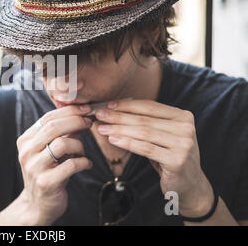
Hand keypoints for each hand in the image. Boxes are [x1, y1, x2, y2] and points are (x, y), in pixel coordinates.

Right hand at [16, 104, 93, 224]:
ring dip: (79, 145)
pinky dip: (84, 162)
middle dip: (76, 121)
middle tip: (89, 123)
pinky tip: (86, 164)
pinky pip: (71, 165)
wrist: (37, 205)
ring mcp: (35, 168)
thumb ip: (61, 133)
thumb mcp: (49, 150)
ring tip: (82, 152)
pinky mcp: (47, 183)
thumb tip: (80, 113)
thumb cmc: (47, 172)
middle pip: (54, 127)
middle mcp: (27, 152)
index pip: (47, 118)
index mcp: (25, 140)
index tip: (85, 109)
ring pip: (63, 144)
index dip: (69, 111)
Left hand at [94, 99, 213, 216]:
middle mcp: (186, 128)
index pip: (150, 106)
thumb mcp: (161, 136)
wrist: (188, 185)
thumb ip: (146, 122)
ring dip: (119, 129)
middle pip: (144, 119)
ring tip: (102, 128)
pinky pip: (145, 149)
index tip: (108, 104)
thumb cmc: (168, 156)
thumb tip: (114, 110)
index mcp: (183, 116)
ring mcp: (183, 144)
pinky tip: (113, 139)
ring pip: (143, 133)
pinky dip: (127, 143)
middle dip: (118, 117)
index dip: (127, 105)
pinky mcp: (177, 160)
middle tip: (99, 115)